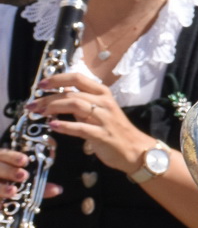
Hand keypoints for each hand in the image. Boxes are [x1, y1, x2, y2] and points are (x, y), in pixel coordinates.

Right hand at [0, 146, 60, 201]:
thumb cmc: (9, 183)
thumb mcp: (22, 182)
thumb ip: (37, 184)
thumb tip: (58, 190)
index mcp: (0, 161)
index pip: (4, 154)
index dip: (13, 156)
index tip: (25, 160)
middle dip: (9, 170)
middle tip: (23, 175)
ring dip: (1, 187)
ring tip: (13, 191)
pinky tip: (0, 206)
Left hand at [28, 73, 155, 173]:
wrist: (135, 150)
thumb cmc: (115, 131)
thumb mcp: (99, 113)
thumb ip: (82, 105)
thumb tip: (59, 100)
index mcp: (103, 93)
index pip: (78, 78)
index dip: (57, 79)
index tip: (41, 85)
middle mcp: (104, 102)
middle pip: (72, 92)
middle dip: (48, 97)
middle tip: (32, 104)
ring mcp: (104, 118)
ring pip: (75, 104)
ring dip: (53, 107)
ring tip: (39, 113)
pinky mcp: (102, 134)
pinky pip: (81, 128)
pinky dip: (65, 126)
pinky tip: (53, 126)